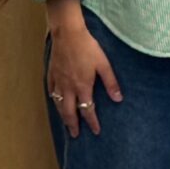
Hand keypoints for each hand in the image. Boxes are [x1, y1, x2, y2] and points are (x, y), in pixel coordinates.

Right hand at [45, 18, 122, 136]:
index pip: (87, 110)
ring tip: (65, 123)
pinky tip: (55, 102)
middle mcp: (68, 87)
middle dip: (73, 125)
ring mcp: (58, 81)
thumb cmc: (87, 47)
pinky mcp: (52, 73)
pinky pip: (51, 91)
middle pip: (69, 112)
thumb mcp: (104, 64)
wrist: (67, 34)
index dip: (92, 122)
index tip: (96, 131)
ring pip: (58, 104)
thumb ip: (111, 83)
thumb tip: (118, 99)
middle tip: (75, 135)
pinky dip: (54, 99)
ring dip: (62, 116)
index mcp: (83, 87)